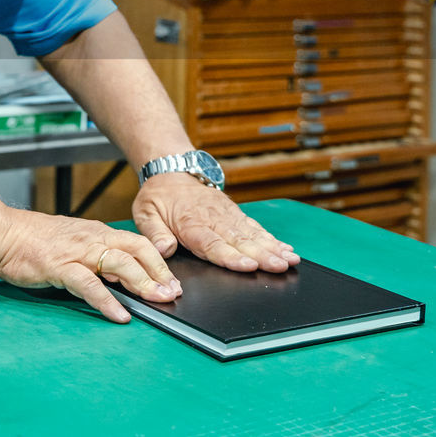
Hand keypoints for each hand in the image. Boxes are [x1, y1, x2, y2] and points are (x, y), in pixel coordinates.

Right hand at [0, 209, 182, 322]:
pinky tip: (119, 315)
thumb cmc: (33, 240)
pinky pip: (89, 284)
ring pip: (119, 263)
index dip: (159, 262)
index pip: (138, 243)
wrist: (2, 232)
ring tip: (157, 301)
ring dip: (142, 283)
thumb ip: (95, 255)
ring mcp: (77, 252)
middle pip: (137, 250)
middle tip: (173, 293)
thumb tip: (119, 276)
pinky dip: (107, 301)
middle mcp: (93, 238)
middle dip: (159, 272)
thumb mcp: (72, 242)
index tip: (173, 282)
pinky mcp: (60, 267)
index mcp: (97, 232)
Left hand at [133, 174, 300, 272]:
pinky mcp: (234, 212)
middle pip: (239, 240)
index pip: (212, 243)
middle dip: (262, 254)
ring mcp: (226, 215)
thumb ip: (154, 233)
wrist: (171, 171)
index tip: (248, 265)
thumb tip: (164, 249)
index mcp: (190, 222)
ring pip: (252, 233)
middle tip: (280, 266)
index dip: (231, 256)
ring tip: (290, 259)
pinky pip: (254, 226)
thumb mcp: (145, 212)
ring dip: (272, 247)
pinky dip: (271, 238)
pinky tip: (286, 248)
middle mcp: (212, 219)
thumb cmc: (158, 196)